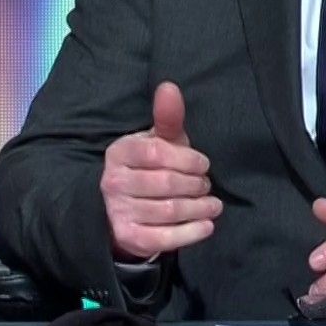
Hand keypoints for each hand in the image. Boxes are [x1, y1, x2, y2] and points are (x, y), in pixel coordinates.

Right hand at [101, 82, 222, 261]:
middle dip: (196, 184)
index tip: (203, 164)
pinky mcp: (129, 237)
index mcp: (119, 152)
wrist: (123, 210)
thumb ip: (167, 117)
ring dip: (199, 208)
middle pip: (167, 183)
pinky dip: (192, 232)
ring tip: (213, 204)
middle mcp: (113, 182)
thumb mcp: (158, 142)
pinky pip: (165, 238)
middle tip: (207, 185)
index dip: (187, 159)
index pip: (158, 153)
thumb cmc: (149, 168)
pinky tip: (207, 225)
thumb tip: (169, 87)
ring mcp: (118, 211)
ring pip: (170, 210)